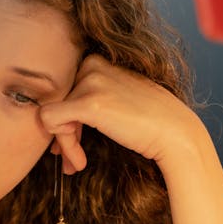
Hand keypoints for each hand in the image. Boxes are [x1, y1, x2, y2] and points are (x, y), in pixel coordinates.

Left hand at [39, 54, 197, 174]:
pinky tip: (80, 160)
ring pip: (51, 114)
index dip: (66, 117)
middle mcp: (91, 64)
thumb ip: (85, 100)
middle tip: (73, 158)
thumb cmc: (147, 122)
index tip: (76, 139)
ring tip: (78, 163)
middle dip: (62, 133)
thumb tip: (47, 119)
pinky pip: (50, 121)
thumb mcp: (113, 99)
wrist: (175, 133)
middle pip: (55, 101)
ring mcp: (90, 81)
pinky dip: (63, 144)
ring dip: (65, 144)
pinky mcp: (89, 103)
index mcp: (96, 60)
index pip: (62, 89)